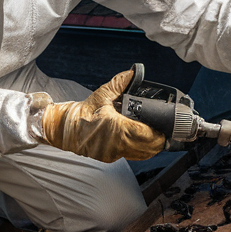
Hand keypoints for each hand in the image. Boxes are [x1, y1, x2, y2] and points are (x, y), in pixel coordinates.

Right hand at [39, 70, 165, 162]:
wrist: (65, 129)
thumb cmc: (82, 113)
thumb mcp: (101, 95)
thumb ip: (120, 84)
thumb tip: (133, 73)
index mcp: (117, 128)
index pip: (146, 134)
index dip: (159, 133)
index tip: (165, 127)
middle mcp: (117, 144)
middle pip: (149, 148)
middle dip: (159, 140)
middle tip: (163, 131)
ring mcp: (114, 153)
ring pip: (142, 155)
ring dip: (151, 147)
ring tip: (155, 136)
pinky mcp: (110, 158)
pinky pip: (131, 156)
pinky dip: (139, 150)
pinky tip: (141, 141)